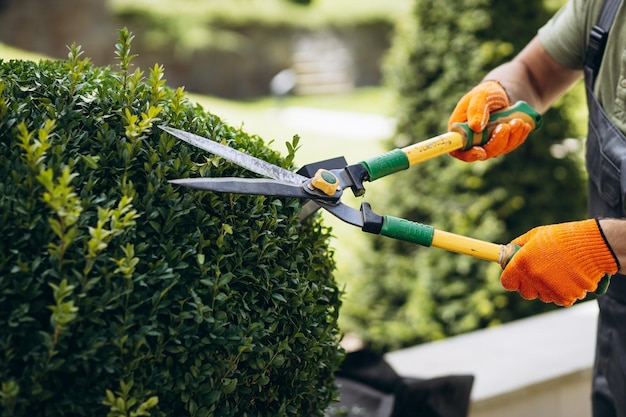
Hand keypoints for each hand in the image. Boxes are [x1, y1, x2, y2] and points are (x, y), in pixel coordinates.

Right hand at [448, 80, 531, 161]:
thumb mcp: (480, 96)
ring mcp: (487, 144)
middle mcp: (472, 141)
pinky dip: (518, 136)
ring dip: (511, 137)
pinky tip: (524, 125)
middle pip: (483, 153)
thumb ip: (476, 109)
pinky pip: (510, 146)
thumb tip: (476, 128)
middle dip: (497, 142)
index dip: (468, 155)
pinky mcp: (501, 143)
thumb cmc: (485, 93)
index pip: (458, 151)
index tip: (481, 151)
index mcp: (460, 131)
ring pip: (499, 150)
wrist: (500, 94)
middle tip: (505, 126)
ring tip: (518, 120)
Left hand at [501, 219, 618, 306]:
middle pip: (525, 292)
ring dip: (548, 287)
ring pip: (543, 296)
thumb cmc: (563, 237)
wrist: (594, 245)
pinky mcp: (565, 297)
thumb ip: (519, 245)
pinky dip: (564, 291)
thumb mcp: (536, 235)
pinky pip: (559, 299)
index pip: (507, 282)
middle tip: (541, 273)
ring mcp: (549, 289)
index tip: (516, 275)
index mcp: (522, 263)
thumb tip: (509, 251)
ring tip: (560, 271)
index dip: (511, 279)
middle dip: (530, 285)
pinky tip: (570, 277)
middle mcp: (533, 278)